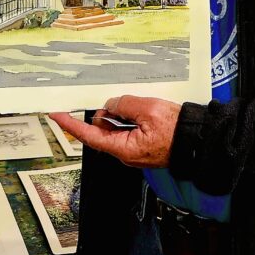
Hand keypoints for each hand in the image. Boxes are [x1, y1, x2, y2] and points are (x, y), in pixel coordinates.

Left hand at [49, 96, 181, 167]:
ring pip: (117, 129)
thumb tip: (112, 105)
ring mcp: (134, 151)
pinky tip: (144, 112)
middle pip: (103, 130)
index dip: (71, 125)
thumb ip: (124, 105)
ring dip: (121, 114)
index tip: (56, 115)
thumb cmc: (176, 129)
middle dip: (107, 113)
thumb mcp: (147, 110)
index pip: (89, 135)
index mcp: (123, 148)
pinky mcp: (142, 147)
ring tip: (140, 106)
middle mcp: (125, 153)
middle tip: (120, 101)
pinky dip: (129, 119)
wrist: (198, 141)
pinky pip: (128, 131)